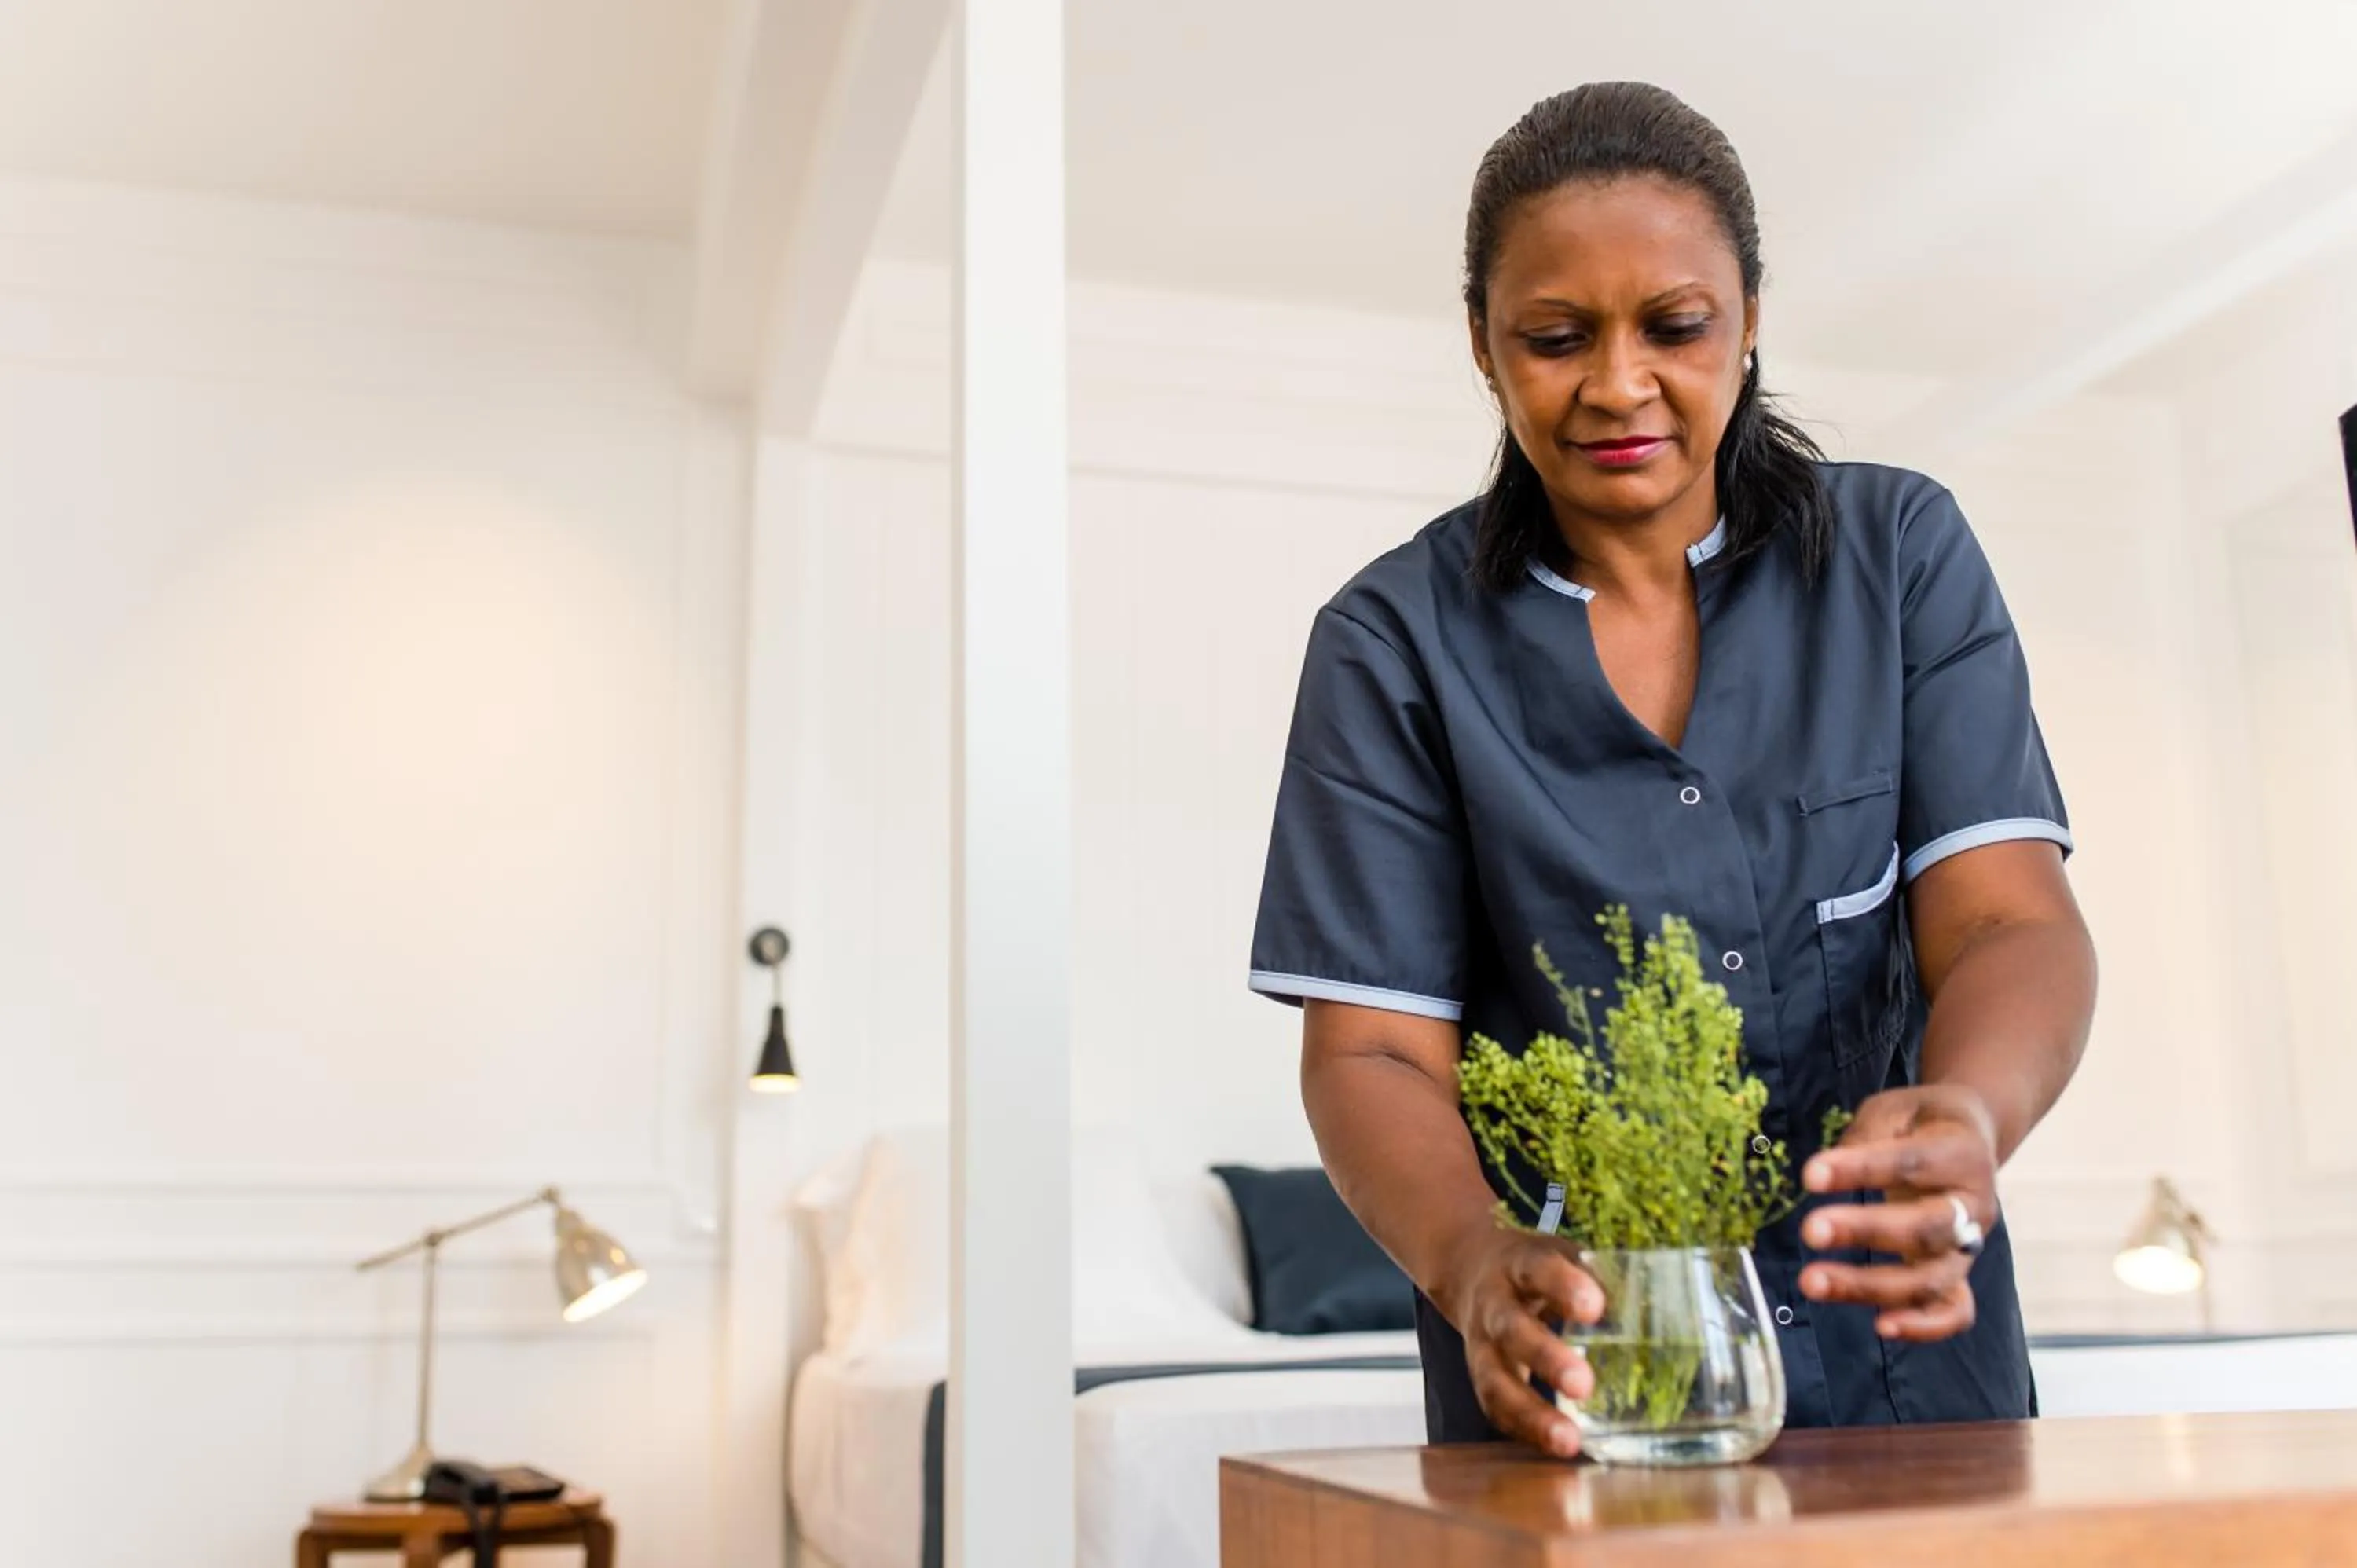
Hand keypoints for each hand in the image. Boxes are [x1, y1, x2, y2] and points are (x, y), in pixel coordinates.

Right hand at [1437, 1226, 1604, 1457]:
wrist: (1470, 1267)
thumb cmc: (1537, 1267)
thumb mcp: (1562, 1255)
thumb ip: (1602, 1278)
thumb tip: (1668, 1308)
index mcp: (1519, 1263)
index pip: (1538, 1269)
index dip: (1562, 1287)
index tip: (1594, 1308)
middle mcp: (1493, 1304)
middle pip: (1510, 1329)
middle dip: (1545, 1357)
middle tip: (1583, 1385)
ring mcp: (1480, 1344)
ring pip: (1494, 1380)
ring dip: (1531, 1414)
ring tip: (1568, 1440)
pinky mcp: (1481, 1376)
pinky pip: (1495, 1407)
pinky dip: (1524, 1431)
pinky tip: (1557, 1447)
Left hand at [1797, 1085, 1999, 1340]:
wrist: (1970, 1138)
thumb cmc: (1920, 1123)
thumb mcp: (1894, 1110)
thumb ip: (1866, 1136)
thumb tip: (1824, 1174)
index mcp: (1961, 1153)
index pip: (1910, 1164)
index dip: (1860, 1169)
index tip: (1811, 1175)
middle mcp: (1974, 1206)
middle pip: (1926, 1228)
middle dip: (1865, 1231)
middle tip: (1810, 1230)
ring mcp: (1969, 1247)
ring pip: (1932, 1278)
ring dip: (1871, 1286)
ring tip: (1812, 1283)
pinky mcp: (1960, 1276)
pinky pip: (1954, 1311)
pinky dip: (1924, 1326)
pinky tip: (1880, 1326)